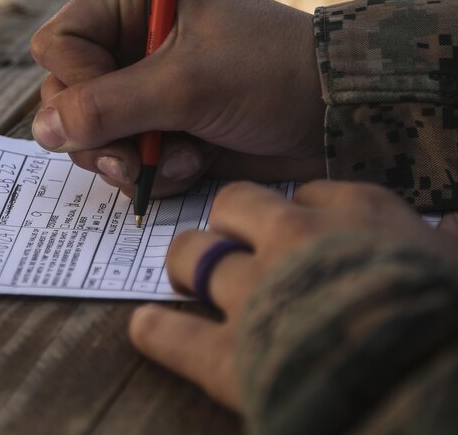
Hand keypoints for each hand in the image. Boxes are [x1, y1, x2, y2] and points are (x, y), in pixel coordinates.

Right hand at [29, 0, 325, 196]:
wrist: (339, 117)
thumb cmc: (271, 74)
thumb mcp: (186, 85)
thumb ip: (108, 107)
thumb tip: (44, 130)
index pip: (59, 46)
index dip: (76, 83)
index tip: (117, 108)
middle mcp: (128, 38)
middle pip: (64, 94)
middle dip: (99, 133)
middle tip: (133, 158)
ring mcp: (142, 85)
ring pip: (88, 133)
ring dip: (127, 157)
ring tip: (176, 159)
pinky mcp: (159, 125)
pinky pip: (121, 157)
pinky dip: (150, 171)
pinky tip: (192, 164)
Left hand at [127, 180, 457, 409]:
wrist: (436, 385)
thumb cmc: (453, 320)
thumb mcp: (456, 265)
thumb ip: (443, 243)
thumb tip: (451, 227)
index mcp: (357, 213)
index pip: (306, 192)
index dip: (296, 213)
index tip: (297, 229)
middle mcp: (295, 237)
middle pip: (232, 205)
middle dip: (228, 225)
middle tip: (231, 249)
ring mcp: (255, 292)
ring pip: (190, 253)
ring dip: (186, 266)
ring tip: (187, 282)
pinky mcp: (227, 355)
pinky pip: (168, 332)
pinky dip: (155, 330)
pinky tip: (148, 327)